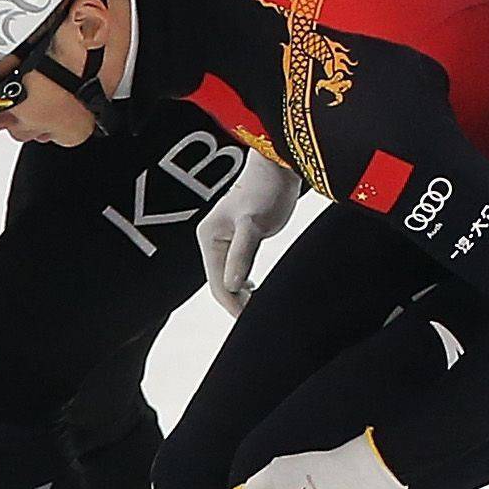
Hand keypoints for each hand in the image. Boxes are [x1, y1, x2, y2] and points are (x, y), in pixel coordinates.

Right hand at [199, 153, 301, 315]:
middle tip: (261, 319)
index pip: (218, 284)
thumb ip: (242, 254)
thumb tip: (232, 286)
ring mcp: (224, 239)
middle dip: (238, 303)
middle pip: (221, 284)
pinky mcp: (238, 238)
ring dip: (241, 295)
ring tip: (260, 308)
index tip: (253, 322)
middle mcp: (212, 240)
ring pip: (229, 278)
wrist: (278, 167)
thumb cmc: (266, 190)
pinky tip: (257, 289)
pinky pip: (236, 268)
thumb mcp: (254, 225)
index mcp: (209, 238)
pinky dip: (245, 283)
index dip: (234, 306)